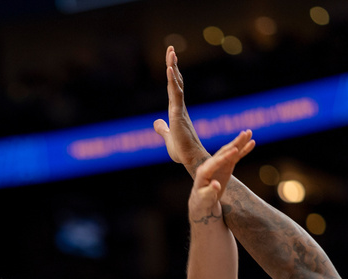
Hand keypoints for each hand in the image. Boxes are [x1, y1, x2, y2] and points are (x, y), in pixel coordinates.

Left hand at [153, 46, 209, 174]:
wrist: (191, 160)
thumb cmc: (182, 151)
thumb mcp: (168, 137)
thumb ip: (162, 129)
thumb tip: (156, 122)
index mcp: (176, 110)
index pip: (173, 88)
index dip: (172, 74)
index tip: (171, 60)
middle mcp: (179, 107)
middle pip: (176, 81)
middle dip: (173, 64)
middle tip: (171, 49)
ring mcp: (179, 109)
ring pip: (176, 84)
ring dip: (173, 67)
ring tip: (171, 52)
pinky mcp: (178, 114)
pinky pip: (176, 94)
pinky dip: (173, 81)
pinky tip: (170, 69)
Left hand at [188, 130, 254, 223]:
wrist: (202, 201)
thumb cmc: (202, 201)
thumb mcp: (205, 198)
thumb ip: (210, 191)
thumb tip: (216, 185)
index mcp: (204, 172)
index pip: (216, 162)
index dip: (225, 156)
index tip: (235, 150)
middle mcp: (211, 164)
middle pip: (224, 152)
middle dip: (234, 143)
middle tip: (244, 134)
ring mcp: (219, 164)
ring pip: (230, 151)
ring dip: (240, 142)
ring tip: (249, 133)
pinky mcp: (226, 165)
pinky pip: (236, 157)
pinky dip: (243, 150)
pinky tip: (251, 143)